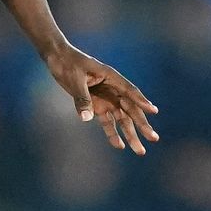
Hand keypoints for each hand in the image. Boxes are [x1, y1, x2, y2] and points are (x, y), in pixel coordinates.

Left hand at [44, 43, 159, 154]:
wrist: (57, 59)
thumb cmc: (68, 63)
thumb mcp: (74, 79)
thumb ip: (82, 98)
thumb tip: (87, 118)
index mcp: (111, 77)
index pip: (130, 91)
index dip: (141, 101)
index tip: (153, 111)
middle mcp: (113, 90)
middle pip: (130, 109)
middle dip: (142, 125)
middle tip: (154, 138)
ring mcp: (106, 99)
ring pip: (121, 119)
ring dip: (130, 134)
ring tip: (140, 151)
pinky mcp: (96, 106)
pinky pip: (106, 122)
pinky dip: (112, 133)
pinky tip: (120, 146)